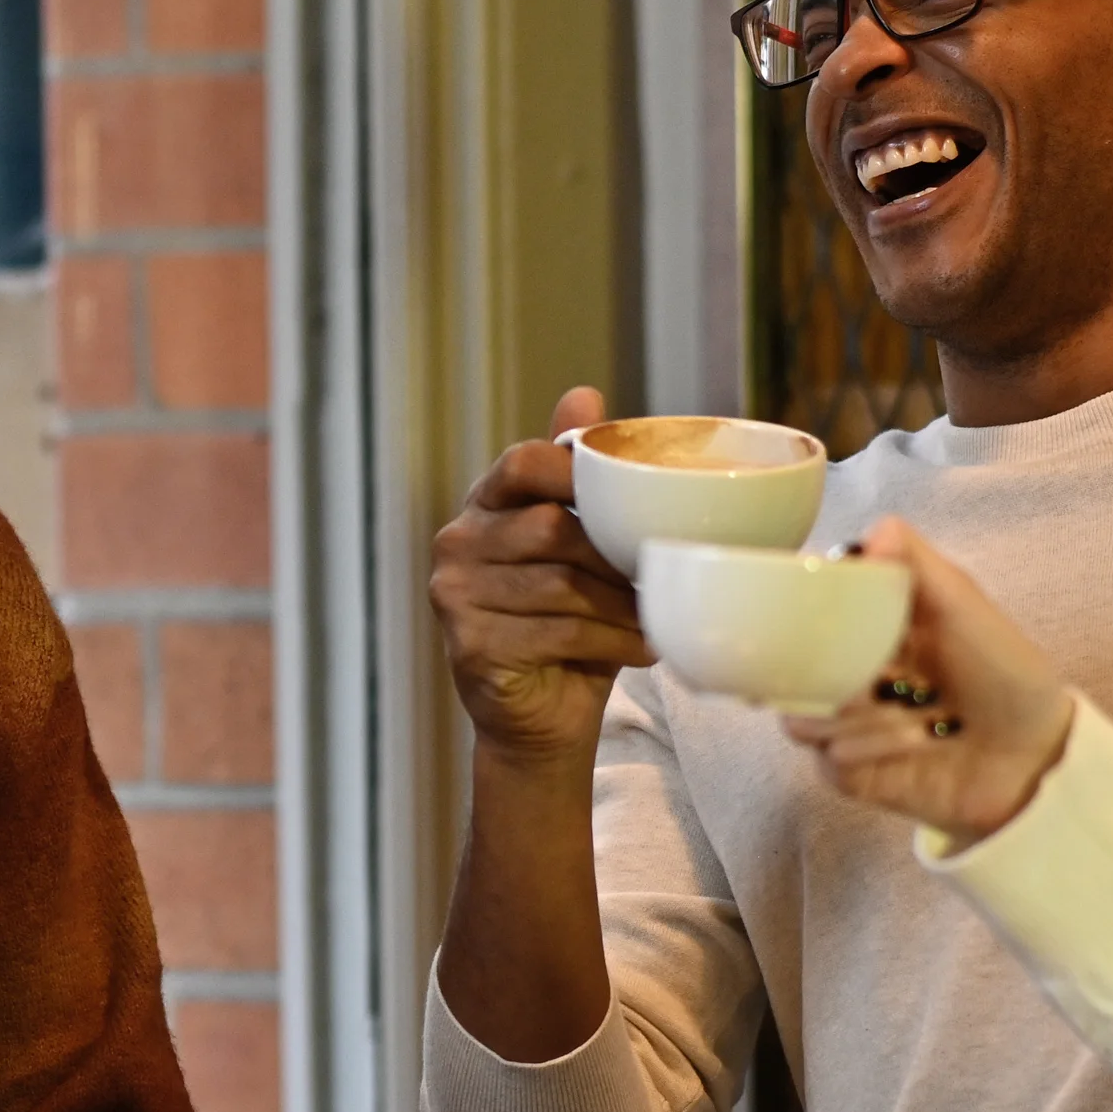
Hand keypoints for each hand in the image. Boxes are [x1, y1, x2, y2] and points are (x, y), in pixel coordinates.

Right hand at [429, 387, 650, 768]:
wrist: (541, 718)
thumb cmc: (569, 622)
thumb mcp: (583, 545)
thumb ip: (580, 477)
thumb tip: (583, 393)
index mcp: (484, 507)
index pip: (522, 465)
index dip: (575, 473)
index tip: (628, 501)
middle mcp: (457, 545)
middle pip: (549, 528)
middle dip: (612, 556)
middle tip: (657, 574)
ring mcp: (455, 597)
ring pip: (559, 584)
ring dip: (621, 606)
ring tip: (654, 617)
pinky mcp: (469, 646)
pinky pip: (555, 632)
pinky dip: (610, 641)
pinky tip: (640, 649)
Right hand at [778, 519, 1076, 845]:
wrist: (1033, 752)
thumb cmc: (1004, 671)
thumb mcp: (961, 603)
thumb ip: (914, 561)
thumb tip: (870, 532)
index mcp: (862, 626)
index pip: (799, 612)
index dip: (798, 612)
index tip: (821, 611)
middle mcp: (844, 673)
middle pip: (785, 670)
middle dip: (828, 673)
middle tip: (877, 676)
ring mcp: (842, 726)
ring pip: (800, 719)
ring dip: (858, 717)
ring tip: (915, 715)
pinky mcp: (849, 772)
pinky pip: (827, 760)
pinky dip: (871, 750)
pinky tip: (916, 745)